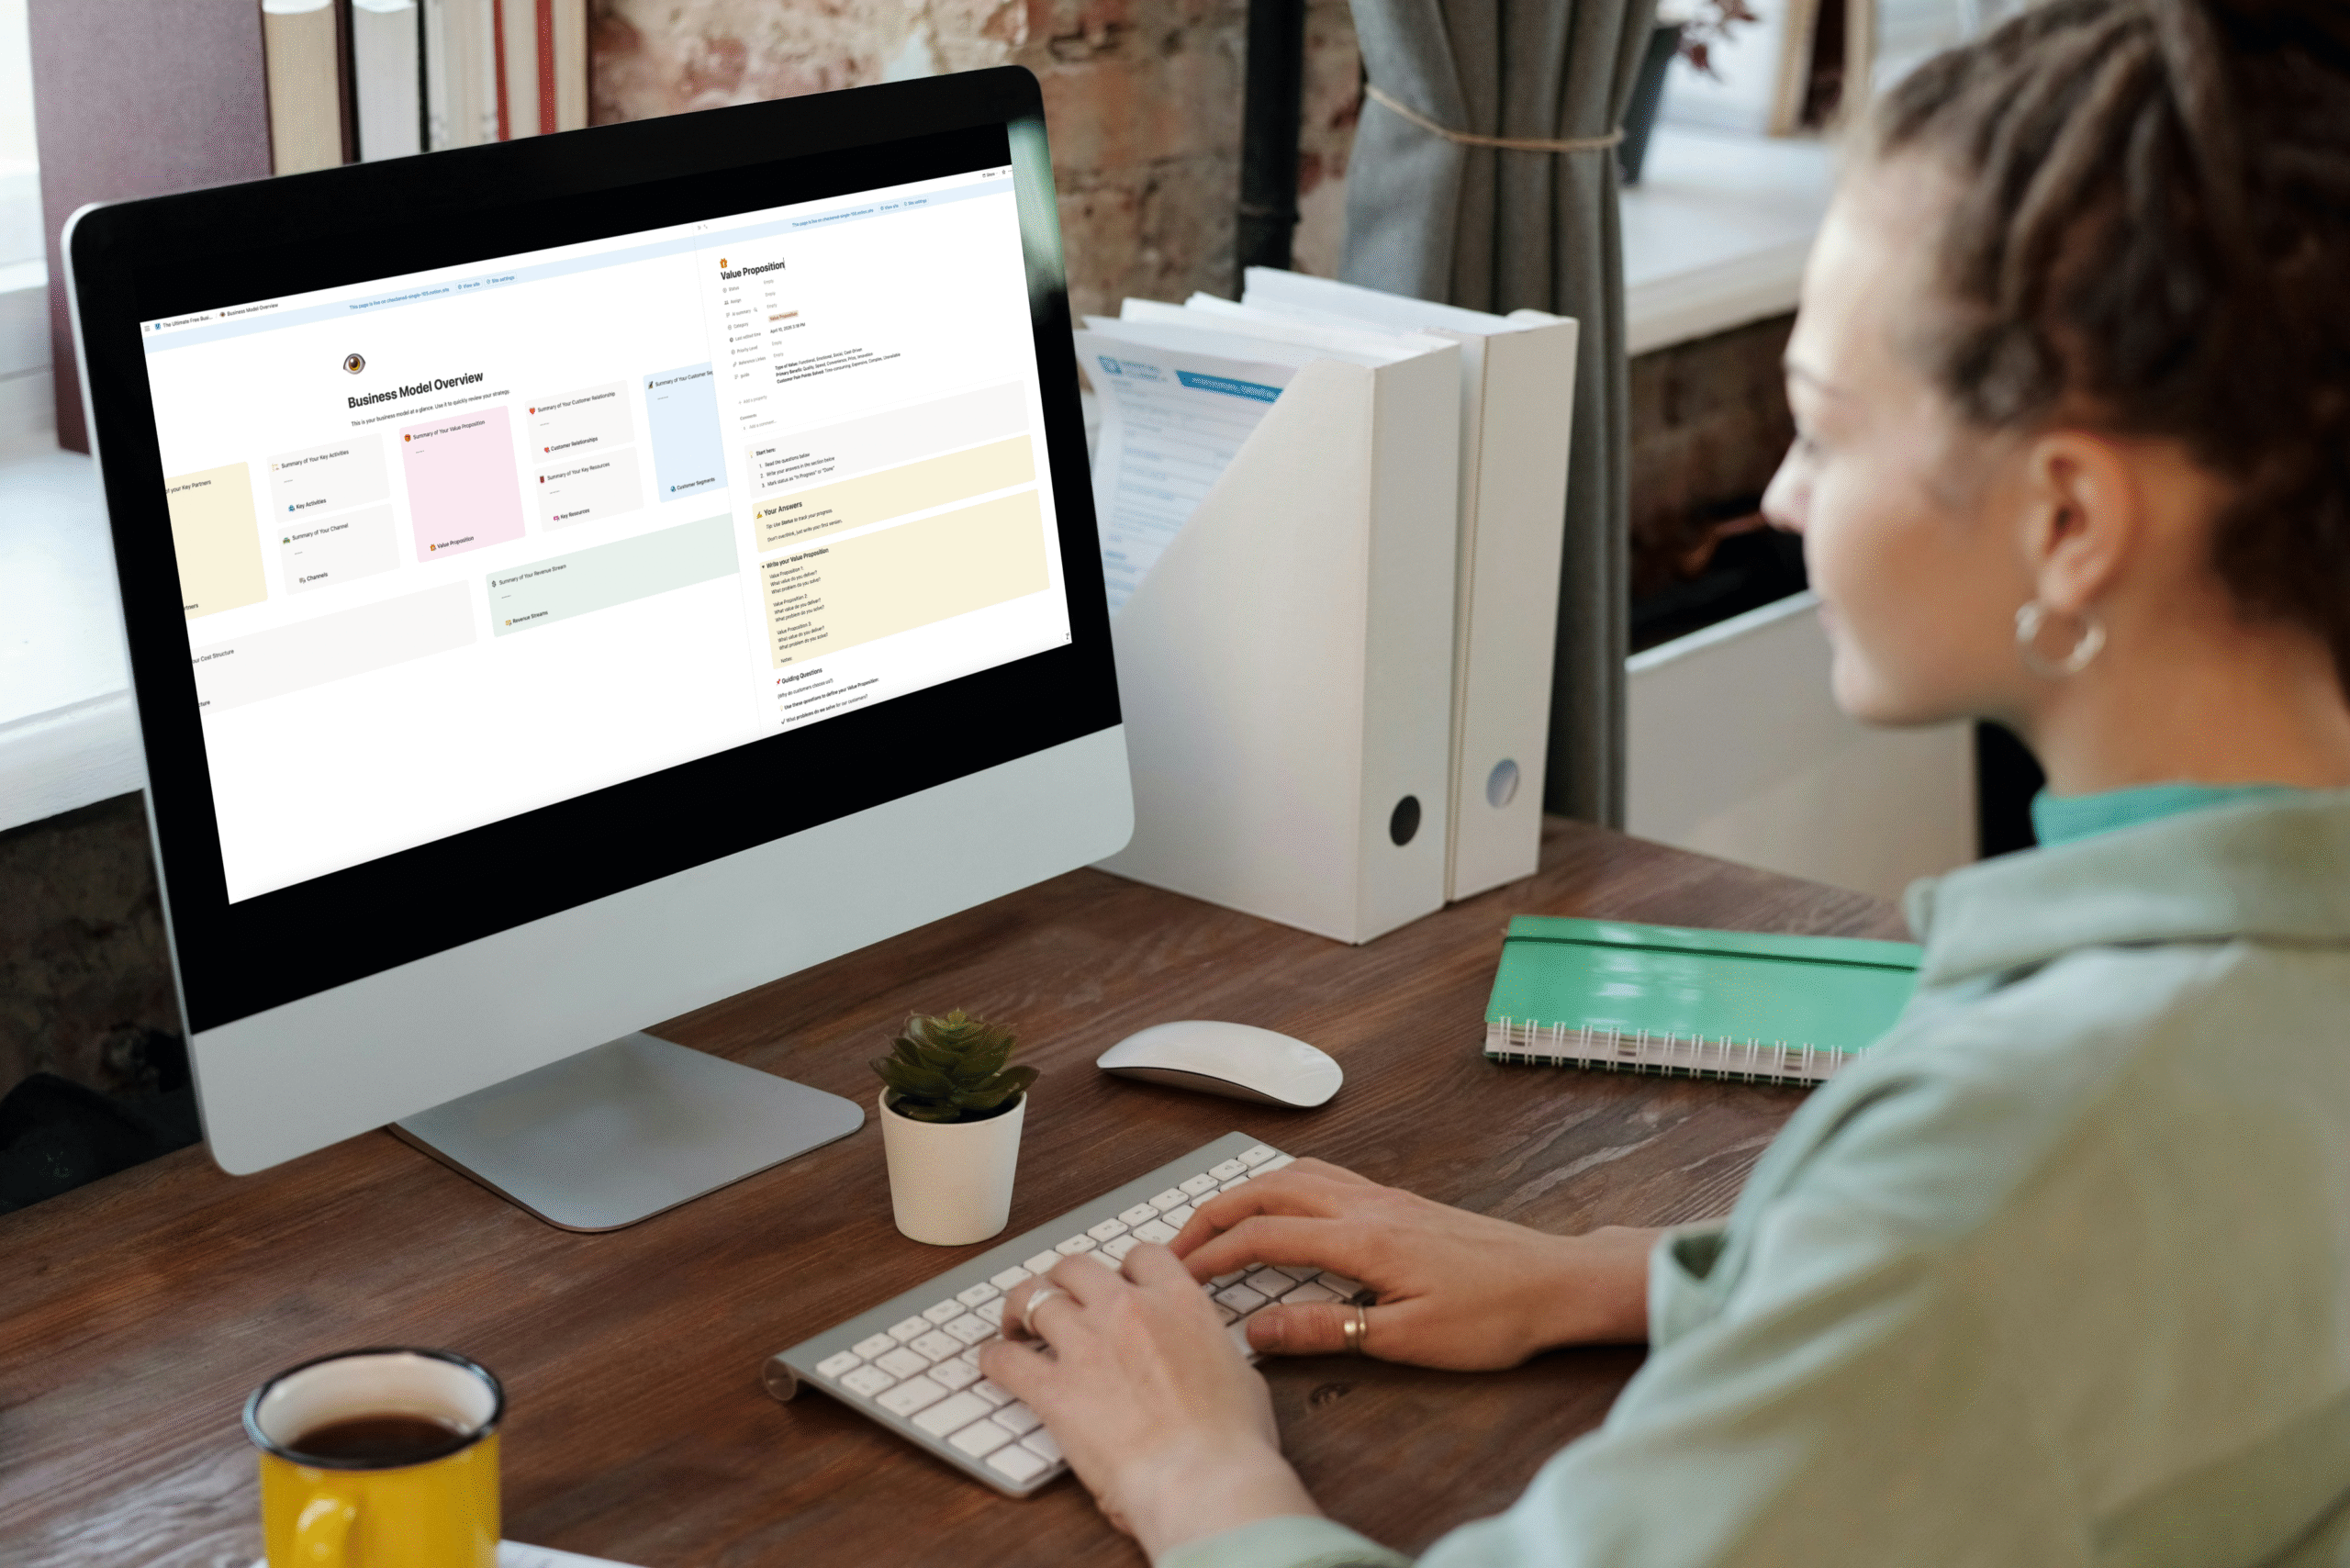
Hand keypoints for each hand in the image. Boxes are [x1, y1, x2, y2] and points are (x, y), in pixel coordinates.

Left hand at [979, 1246, 1320, 1558]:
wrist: (1205, 1479)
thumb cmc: (1232, 1441)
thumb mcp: (1240, 1376)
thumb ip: (1211, 1352)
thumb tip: (1209, 1357)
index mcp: (1179, 1302)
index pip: (1142, 1256)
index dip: (1124, 1268)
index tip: (1117, 1284)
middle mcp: (1128, 1310)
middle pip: (1077, 1266)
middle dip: (1063, 1279)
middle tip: (1058, 1298)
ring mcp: (1087, 1345)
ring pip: (1034, 1298)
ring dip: (1020, 1308)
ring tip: (1015, 1323)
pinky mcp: (1054, 1388)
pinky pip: (1006, 1359)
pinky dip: (994, 1358)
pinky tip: (993, 1364)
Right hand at [1171, 1159, 1658, 1368]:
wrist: (1557, 1281)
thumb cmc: (1494, 1315)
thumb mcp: (1407, 1339)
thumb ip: (1327, 1330)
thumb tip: (1257, 1328)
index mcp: (1361, 1238)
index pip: (1263, 1235)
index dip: (1212, 1256)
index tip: (1177, 1278)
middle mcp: (1366, 1204)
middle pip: (1268, 1189)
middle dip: (1214, 1212)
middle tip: (1176, 1243)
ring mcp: (1383, 1195)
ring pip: (1295, 1173)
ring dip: (1247, 1191)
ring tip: (1215, 1221)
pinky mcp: (1399, 1200)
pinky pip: (1323, 1175)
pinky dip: (1283, 1183)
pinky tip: (1283, 1205)